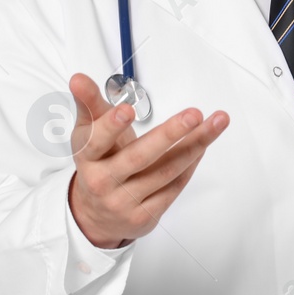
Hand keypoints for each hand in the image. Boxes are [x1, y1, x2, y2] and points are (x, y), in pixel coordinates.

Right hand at [66, 73, 228, 248]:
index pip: (96, 141)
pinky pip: (174, 186)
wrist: (95, 214)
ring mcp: (125, 202)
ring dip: (194, 145)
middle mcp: (104, 182)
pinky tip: (203, 144)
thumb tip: (78, 78)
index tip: (126, 109)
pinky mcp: (145, 216)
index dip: (111, 125)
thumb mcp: (88, 132)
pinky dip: (191, 163)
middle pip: (139, 157)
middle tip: (193, 115)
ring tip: (215, 122)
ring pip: (165, 171)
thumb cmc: (97, 163)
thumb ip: (88, 103)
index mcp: (88, 158)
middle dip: (169, 134)